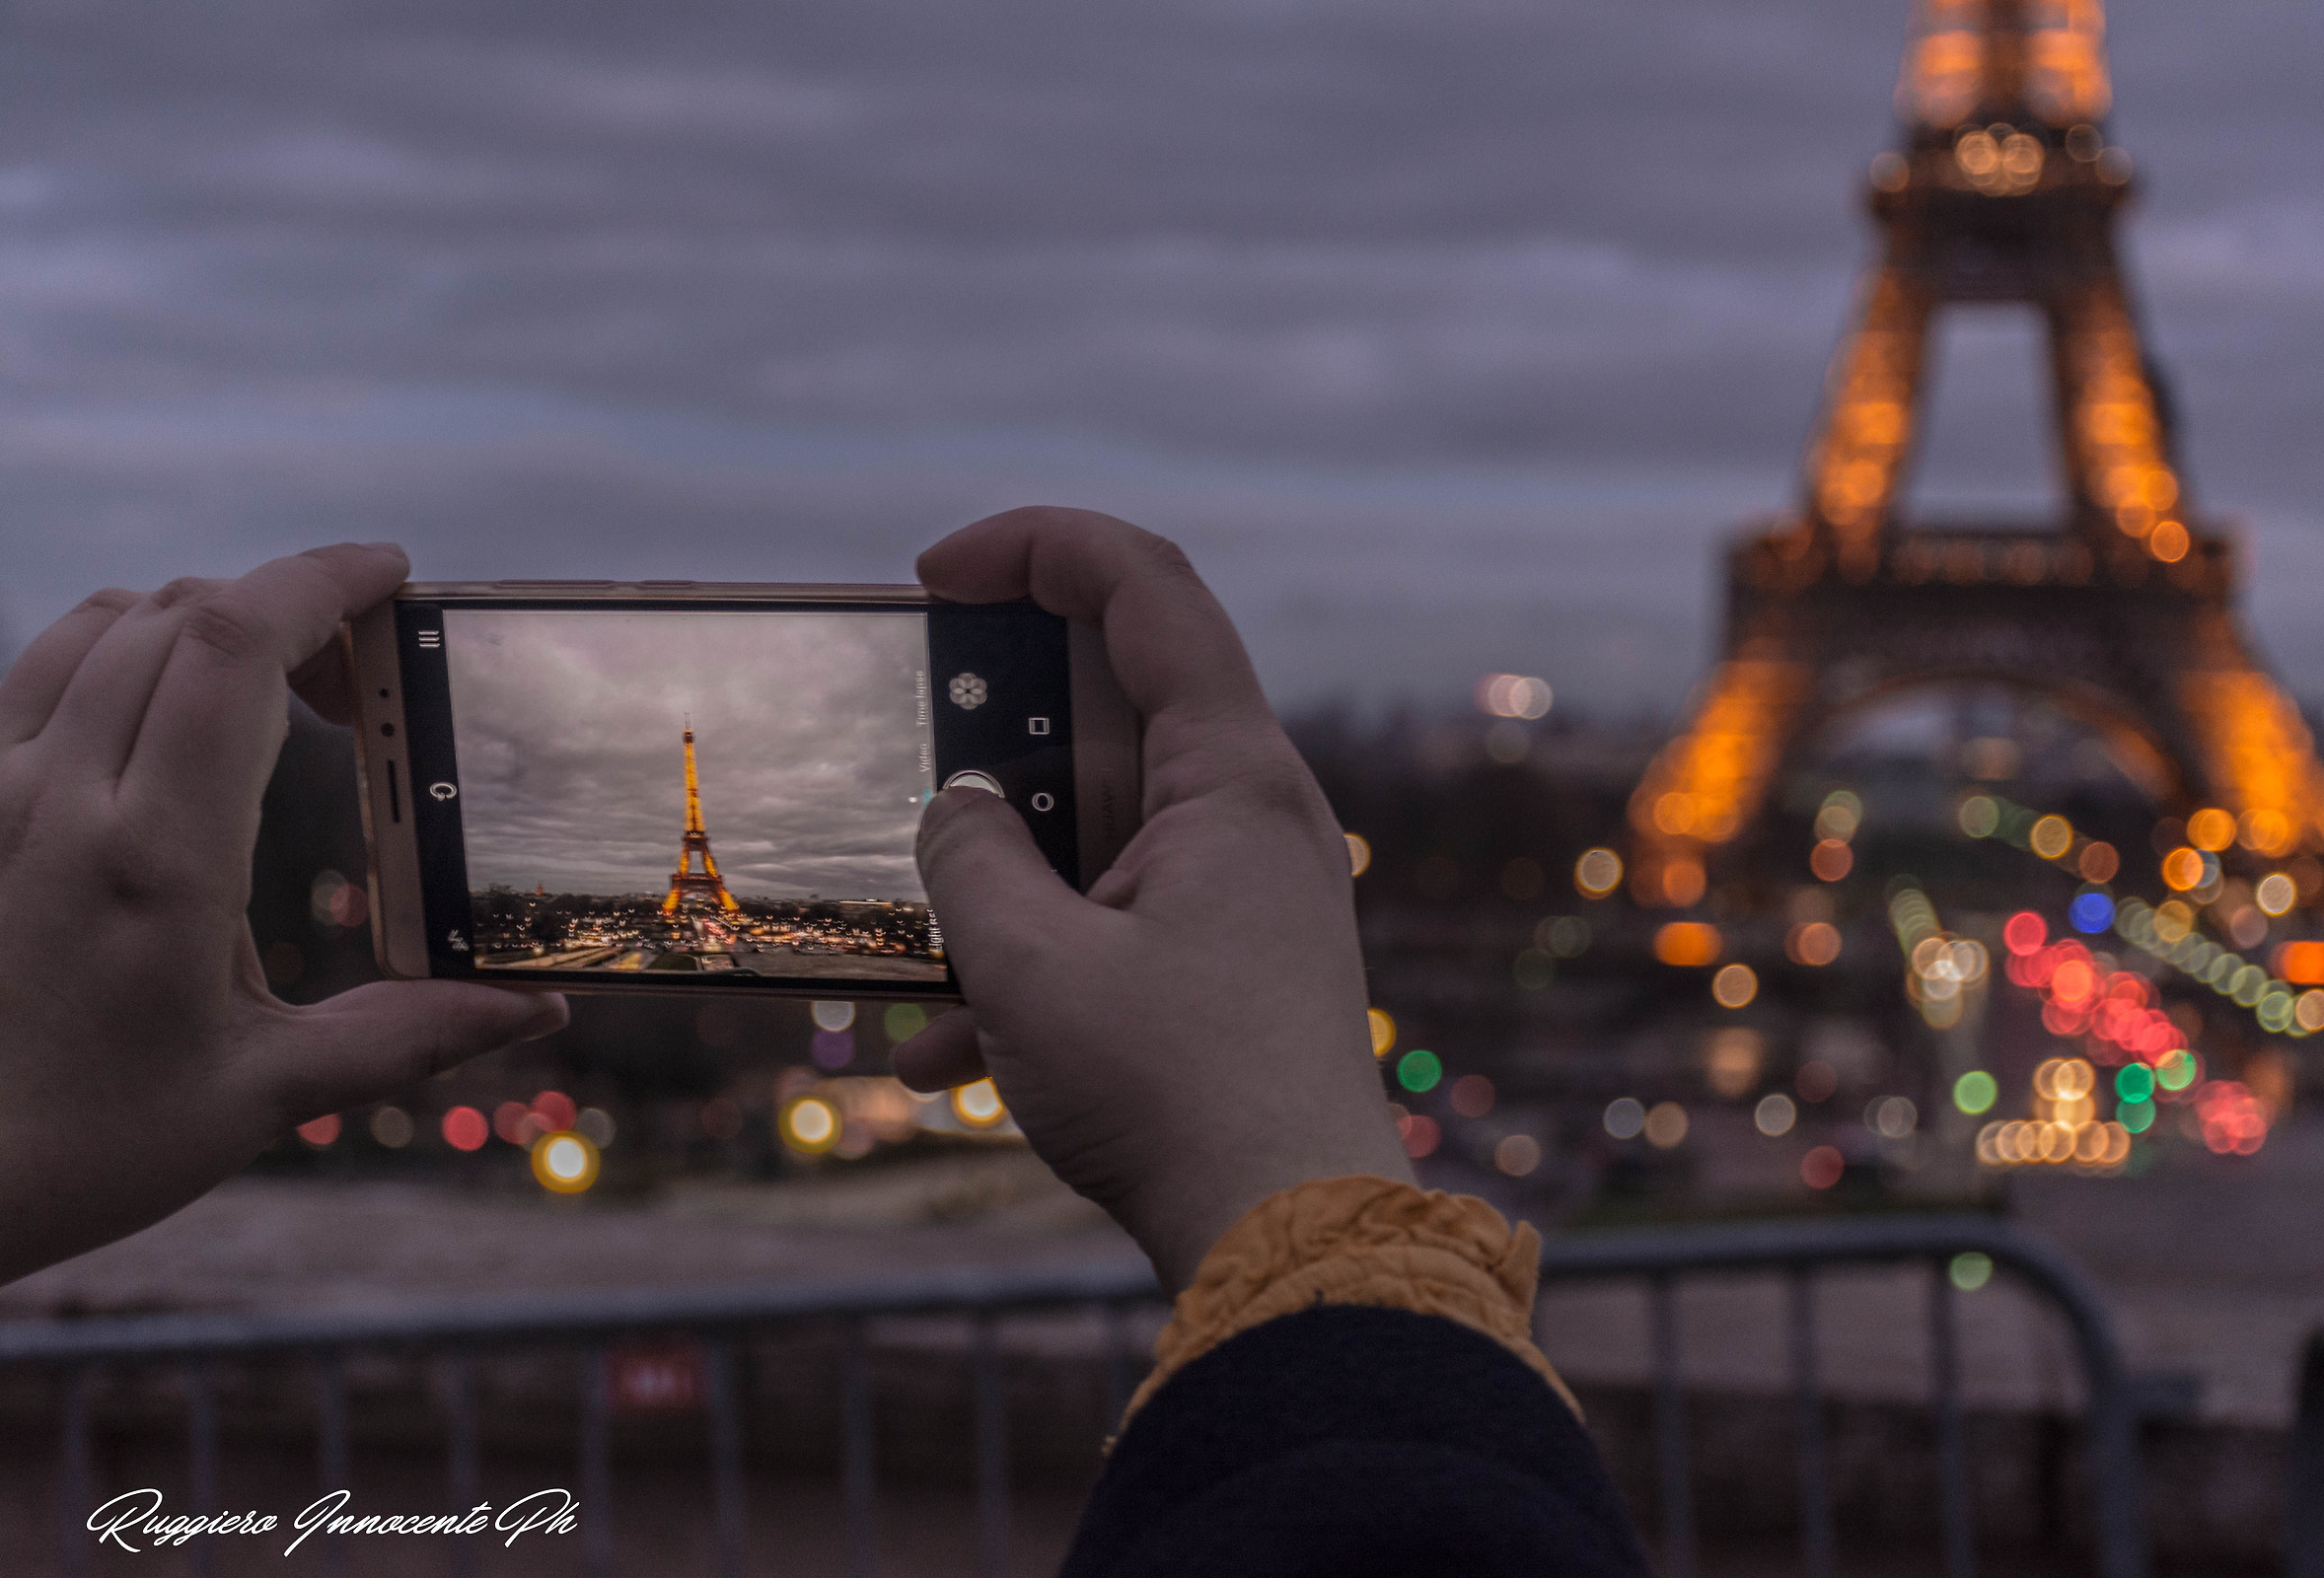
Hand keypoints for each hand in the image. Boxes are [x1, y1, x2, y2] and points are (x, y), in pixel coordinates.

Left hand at [0, 545, 565, 1284]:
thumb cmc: (89, 1145)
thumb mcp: (265, 1095)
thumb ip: (410, 1035)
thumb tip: (537, 1010)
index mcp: (158, 859)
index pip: (234, 644)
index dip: (320, 579)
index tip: (393, 572)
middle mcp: (63, 800)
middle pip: (182, 613)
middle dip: (290, 605)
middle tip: (359, 675)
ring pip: (105, 621)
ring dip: (204, 621)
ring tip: (273, 688)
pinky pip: (42, 665)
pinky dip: (121, 647)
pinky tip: (170, 716)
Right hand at [894, 508, 1410, 1292]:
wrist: (1290, 1246)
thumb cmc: (1178, 1098)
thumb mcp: (1032, 968)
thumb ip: (969, 862)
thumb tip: (953, 813)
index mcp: (1234, 777)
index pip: (1145, 587)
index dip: (1036, 545)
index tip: (933, 574)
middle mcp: (1252, 813)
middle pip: (1106, 706)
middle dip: (985, 737)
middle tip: (900, 766)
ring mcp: (1241, 887)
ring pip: (1091, 827)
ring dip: (993, 877)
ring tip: (911, 951)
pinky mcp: (1222, 959)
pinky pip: (1109, 915)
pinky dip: (1028, 960)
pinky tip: (946, 1057)